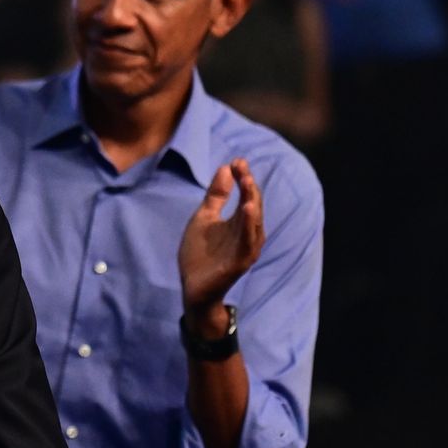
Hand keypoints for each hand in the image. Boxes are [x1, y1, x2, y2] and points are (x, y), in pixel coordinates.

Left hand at [178, 158, 263, 334]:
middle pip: (253, 205)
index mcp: (239, 222)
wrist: (193, 286)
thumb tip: (225, 168)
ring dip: (252, 203)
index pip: (247, 195)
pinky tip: (246, 210)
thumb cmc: (200, 253)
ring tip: (248, 184)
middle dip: (248, 186)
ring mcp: (245, 248)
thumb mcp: (204, 218)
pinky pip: (247, 242)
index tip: (237, 161)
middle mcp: (247, 233)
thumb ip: (216, 195)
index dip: (243, 178)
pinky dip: (248, 226)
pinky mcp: (240, 262)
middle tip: (241, 168)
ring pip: (254, 223)